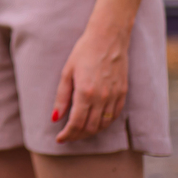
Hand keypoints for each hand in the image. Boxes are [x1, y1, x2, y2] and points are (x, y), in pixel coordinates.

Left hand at [52, 25, 130, 142]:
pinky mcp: (123, 93)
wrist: (108, 39)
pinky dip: (104, 123)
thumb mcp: (67, 73)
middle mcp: (102, 97)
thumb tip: (55, 118)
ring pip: (103, 124)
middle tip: (68, 137)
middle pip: (90, 128)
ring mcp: (115, 96)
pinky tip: (95, 123)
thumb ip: (61, 98)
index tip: (59, 139)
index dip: (67, 134)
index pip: (76, 123)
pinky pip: (114, 116)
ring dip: (90, 132)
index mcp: (85, 93)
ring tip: (79, 132)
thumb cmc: (83, 52)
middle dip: (77, 136)